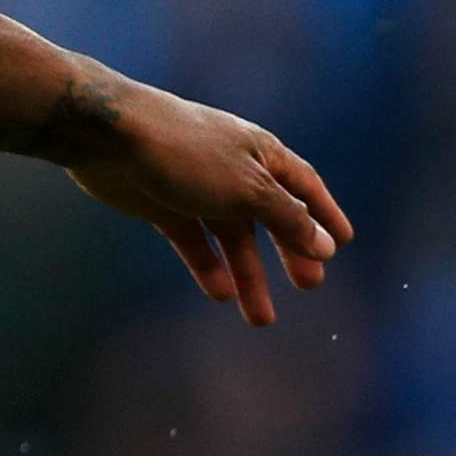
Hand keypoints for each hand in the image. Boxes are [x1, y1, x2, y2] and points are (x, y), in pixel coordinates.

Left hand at [55, 77, 352, 327]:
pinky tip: (220, 295)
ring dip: (248, 275)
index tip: (343, 243)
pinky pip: (194, 242)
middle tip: (309, 285)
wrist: (112, 137)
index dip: (324, 214)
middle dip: (289, 251)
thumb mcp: (249, 189)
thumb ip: (287, 219)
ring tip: (261, 318)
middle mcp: (233, 169)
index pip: (304, 186)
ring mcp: (197, 188)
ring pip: (232, 238)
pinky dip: (208, 267)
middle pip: (270, 217)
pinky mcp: (163, 205)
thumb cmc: (188, 153)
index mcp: (261, 154)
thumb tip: (326, 246)